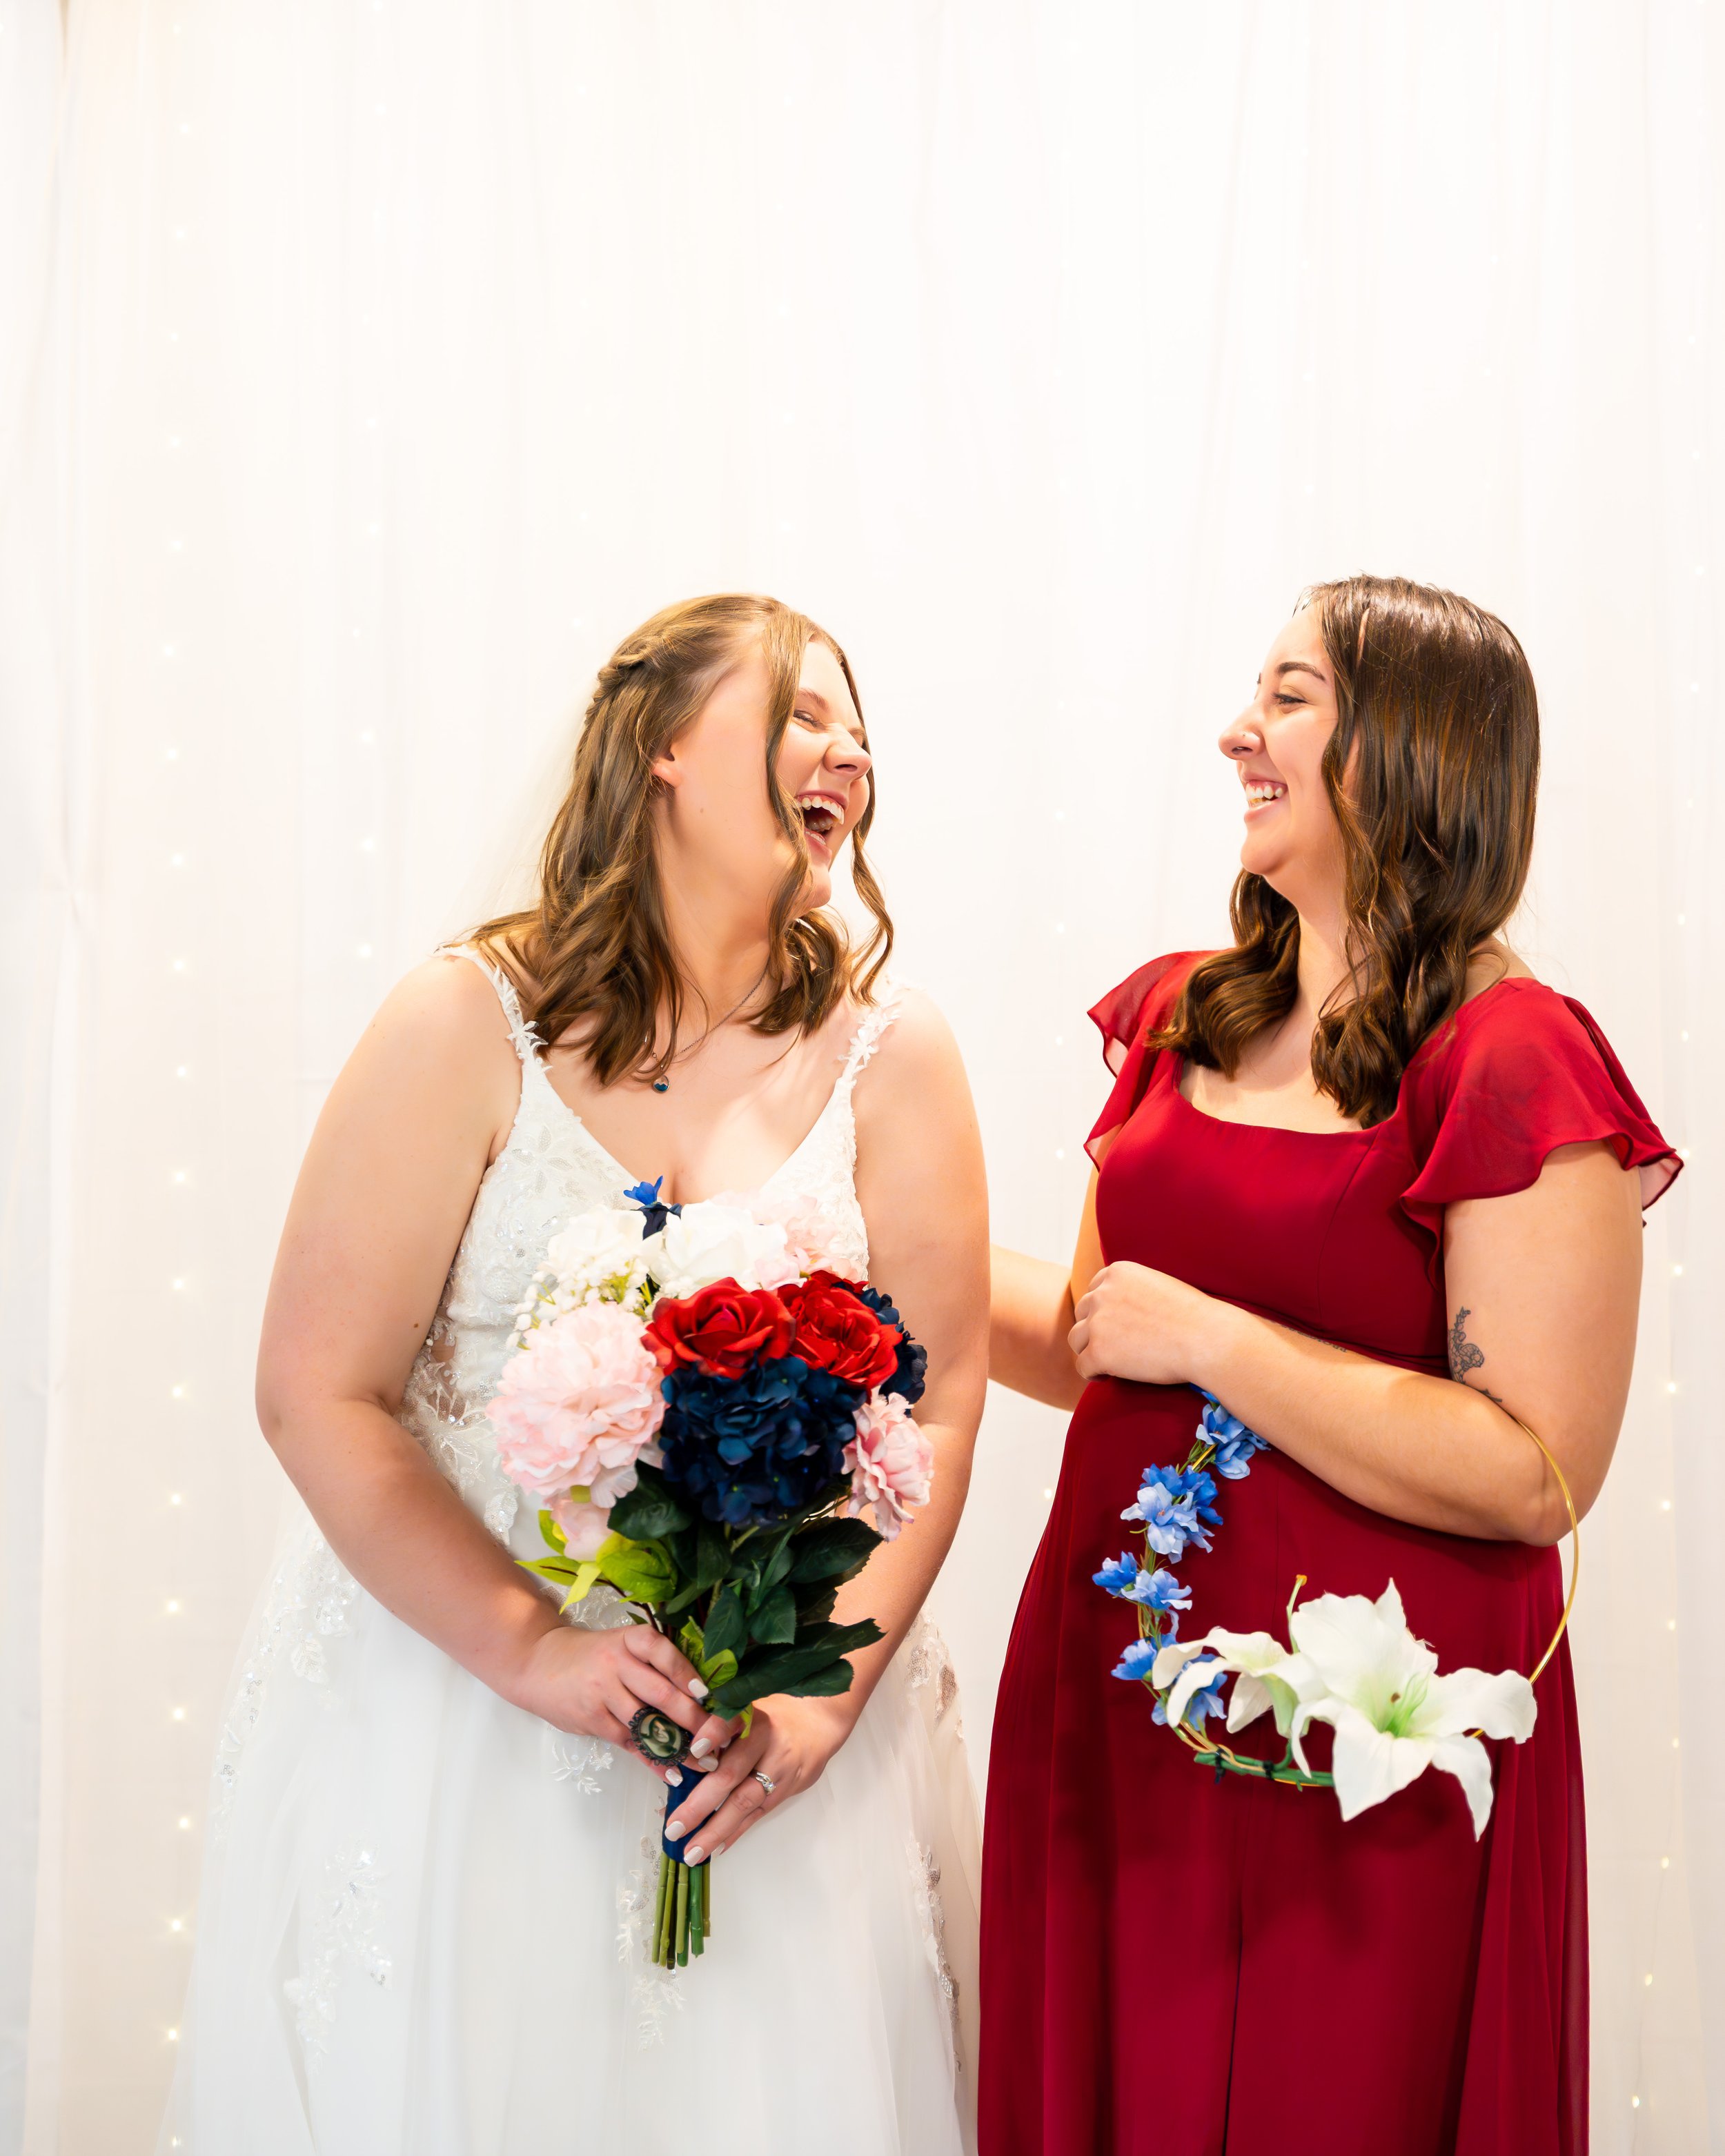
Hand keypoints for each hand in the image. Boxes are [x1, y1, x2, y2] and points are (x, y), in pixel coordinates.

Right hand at [507, 1623, 739, 1782]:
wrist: (538, 1663)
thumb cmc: (592, 1656)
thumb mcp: (620, 1645)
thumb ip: (653, 1663)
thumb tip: (701, 1693)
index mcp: (630, 1639)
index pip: (663, 1652)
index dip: (687, 1672)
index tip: (708, 1694)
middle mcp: (616, 1663)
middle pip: (660, 1693)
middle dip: (693, 1719)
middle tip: (720, 1737)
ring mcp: (602, 1692)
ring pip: (646, 1724)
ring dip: (678, 1747)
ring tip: (704, 1763)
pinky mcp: (592, 1719)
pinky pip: (628, 1743)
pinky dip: (652, 1760)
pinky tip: (672, 1771)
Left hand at [656, 1695, 852, 1861]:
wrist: (819, 1720)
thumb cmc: (771, 1712)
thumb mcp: (748, 1706)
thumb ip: (718, 1727)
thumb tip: (677, 1757)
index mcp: (750, 1714)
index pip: (730, 1721)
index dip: (713, 1733)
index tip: (694, 1750)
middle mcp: (765, 1741)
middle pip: (732, 1773)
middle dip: (700, 1804)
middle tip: (674, 1828)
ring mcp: (778, 1768)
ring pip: (745, 1801)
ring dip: (716, 1829)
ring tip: (692, 1852)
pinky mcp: (787, 1788)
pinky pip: (758, 1813)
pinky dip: (737, 1831)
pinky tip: (717, 1847)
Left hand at [1069, 1261, 1219, 1386]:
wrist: (1207, 1340)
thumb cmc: (1194, 1317)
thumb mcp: (1159, 1286)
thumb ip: (1133, 1291)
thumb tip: (1118, 1313)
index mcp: (1117, 1273)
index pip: (1093, 1291)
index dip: (1102, 1312)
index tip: (1117, 1327)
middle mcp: (1102, 1293)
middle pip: (1081, 1314)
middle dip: (1094, 1330)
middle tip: (1115, 1347)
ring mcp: (1098, 1322)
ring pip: (1076, 1340)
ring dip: (1090, 1351)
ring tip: (1110, 1363)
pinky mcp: (1098, 1351)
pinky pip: (1082, 1366)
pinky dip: (1093, 1373)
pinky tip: (1108, 1377)